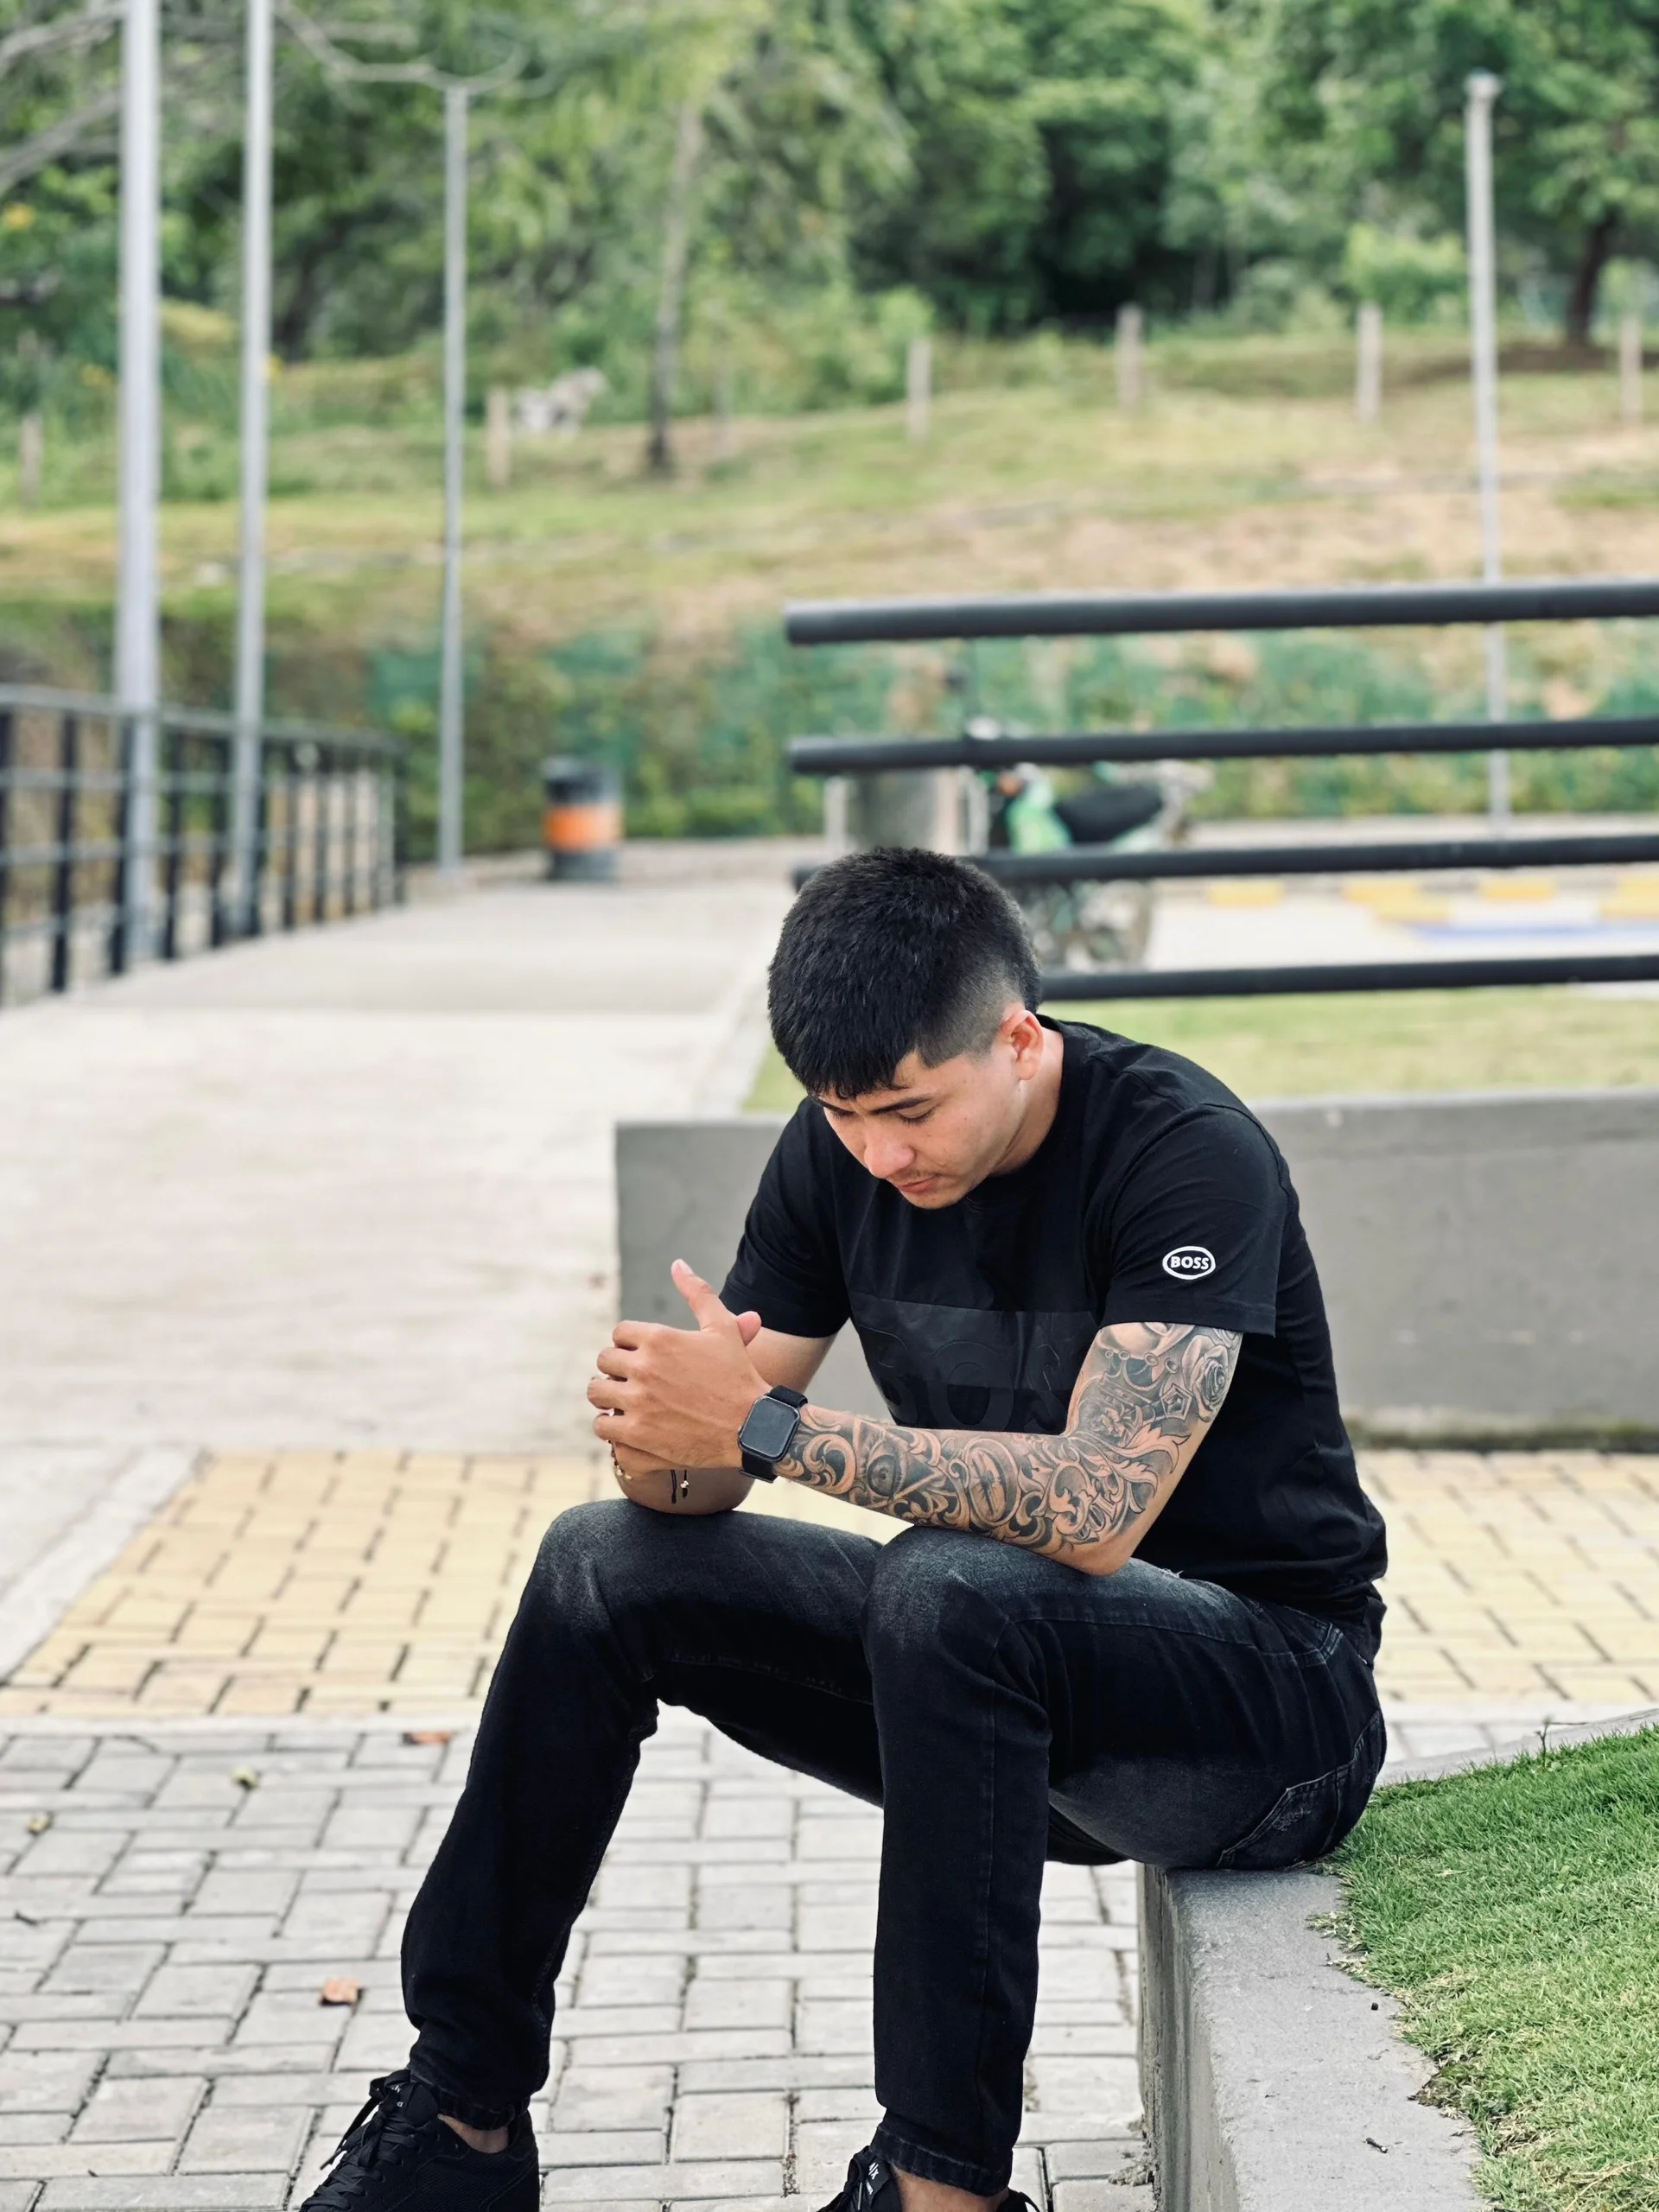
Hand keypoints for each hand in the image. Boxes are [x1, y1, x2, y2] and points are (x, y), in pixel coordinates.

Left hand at [589, 1260, 766, 1469]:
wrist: (752, 1427)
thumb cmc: (739, 1375)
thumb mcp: (722, 1327)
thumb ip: (697, 1292)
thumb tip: (678, 1264)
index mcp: (659, 1339)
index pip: (619, 1334)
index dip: (631, 1345)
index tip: (644, 1358)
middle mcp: (643, 1368)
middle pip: (604, 1362)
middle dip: (618, 1370)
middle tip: (636, 1381)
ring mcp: (637, 1403)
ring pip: (596, 1393)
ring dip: (609, 1398)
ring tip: (627, 1403)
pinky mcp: (636, 1436)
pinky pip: (603, 1427)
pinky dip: (613, 1428)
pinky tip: (630, 1427)